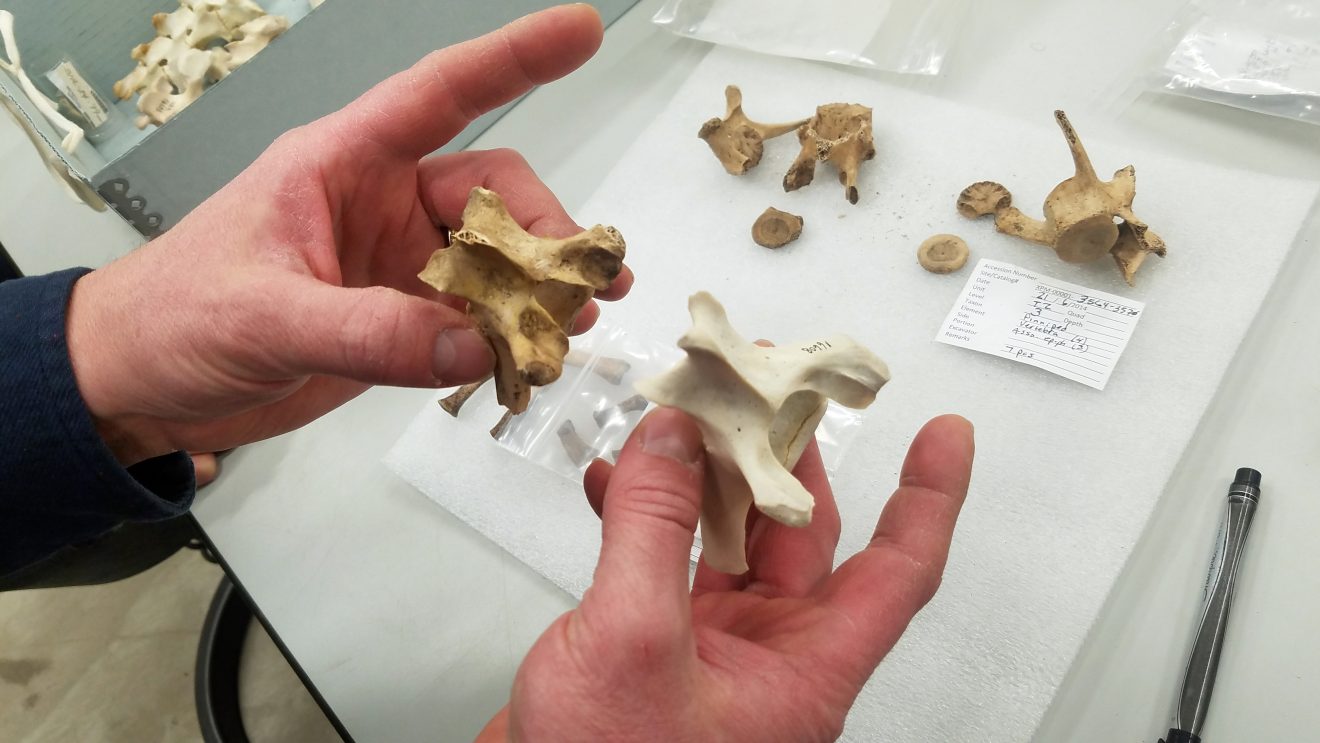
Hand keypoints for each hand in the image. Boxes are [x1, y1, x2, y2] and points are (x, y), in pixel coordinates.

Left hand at [64, 5, 630, 464]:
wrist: (138, 384)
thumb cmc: (174, 318)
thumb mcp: (264, 316)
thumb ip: (369, 333)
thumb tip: (476, 347)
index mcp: (341, 164)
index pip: (438, 95)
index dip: (513, 59)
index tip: (581, 30)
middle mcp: (379, 203)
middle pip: (490, 193)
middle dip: (543, 232)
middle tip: (579, 287)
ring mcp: (392, 262)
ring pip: (492, 259)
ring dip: (538, 289)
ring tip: (576, 324)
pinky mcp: (397, 317)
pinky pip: (472, 318)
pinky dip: (508, 337)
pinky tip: (533, 358)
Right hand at [480, 409, 974, 741]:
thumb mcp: (635, 638)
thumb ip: (655, 528)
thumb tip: (673, 440)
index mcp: (803, 671)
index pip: (898, 572)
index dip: (930, 500)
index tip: (945, 437)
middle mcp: (769, 657)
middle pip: (803, 534)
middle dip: (786, 453)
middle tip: (771, 385)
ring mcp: (711, 651)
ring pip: (730, 537)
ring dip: (705, 475)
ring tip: (687, 415)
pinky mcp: (656, 645)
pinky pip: (665, 559)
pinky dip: (643, 514)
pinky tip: (616, 481)